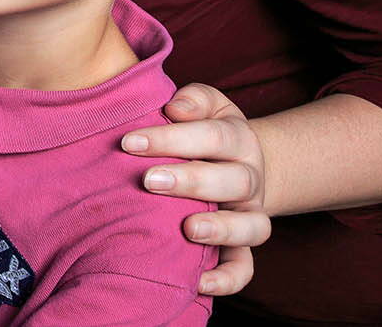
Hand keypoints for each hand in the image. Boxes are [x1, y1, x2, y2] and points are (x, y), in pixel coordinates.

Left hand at [121, 82, 270, 296]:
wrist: (236, 163)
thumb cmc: (203, 128)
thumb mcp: (207, 105)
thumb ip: (195, 100)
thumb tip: (176, 108)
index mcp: (238, 140)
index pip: (212, 136)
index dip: (172, 139)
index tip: (130, 142)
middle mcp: (250, 179)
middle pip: (234, 181)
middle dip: (191, 181)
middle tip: (148, 180)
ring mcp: (249, 215)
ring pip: (252, 227)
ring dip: (220, 229)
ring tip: (187, 229)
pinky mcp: (243, 248)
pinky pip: (244, 268)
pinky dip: (226, 279)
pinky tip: (197, 281)